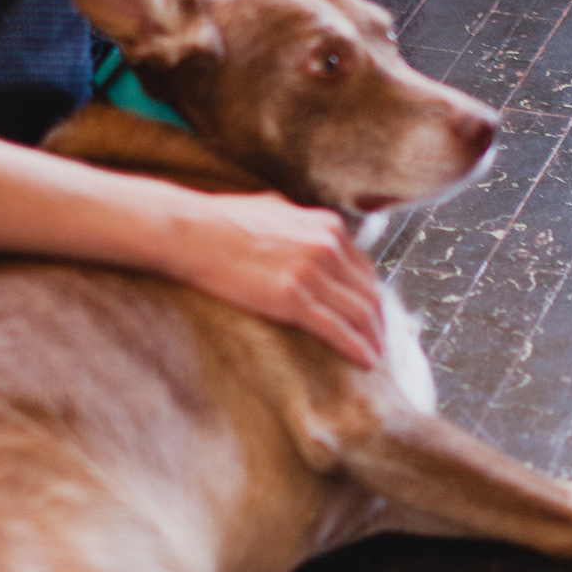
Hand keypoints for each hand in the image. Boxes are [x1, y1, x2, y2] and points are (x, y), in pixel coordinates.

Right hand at [166, 191, 385, 367]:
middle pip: (369, 293)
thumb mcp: (274, 209)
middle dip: (379, 322)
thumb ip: (301, 223)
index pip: (364, 269)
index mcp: (326, 226)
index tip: (373, 315)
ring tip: (377, 357)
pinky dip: (356, 347)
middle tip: (382, 343)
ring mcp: (312, 272)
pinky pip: (337, 329)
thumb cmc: (221, 220)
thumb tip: (309, 230)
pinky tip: (366, 362)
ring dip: (373, 339)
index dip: (372, 296)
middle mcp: (327, 246)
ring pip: (360, 313)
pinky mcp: (293, 298)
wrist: (189, 232)